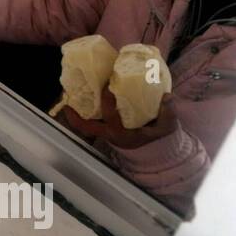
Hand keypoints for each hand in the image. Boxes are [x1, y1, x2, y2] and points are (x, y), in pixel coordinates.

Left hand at [56, 88, 178, 149]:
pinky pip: (88, 121)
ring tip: (67, 93)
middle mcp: (110, 134)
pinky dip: (82, 111)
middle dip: (75, 114)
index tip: (108, 87)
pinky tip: (80, 96)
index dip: (108, 103)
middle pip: (86, 127)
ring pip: (84, 125)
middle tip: (70, 95)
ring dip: (75, 111)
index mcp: (123, 134)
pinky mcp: (104, 128)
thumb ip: (168, 113)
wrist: (154, 149)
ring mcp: (105, 132)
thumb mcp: (167, 127)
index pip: (111, 118)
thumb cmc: (159, 136)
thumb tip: (167, 96)